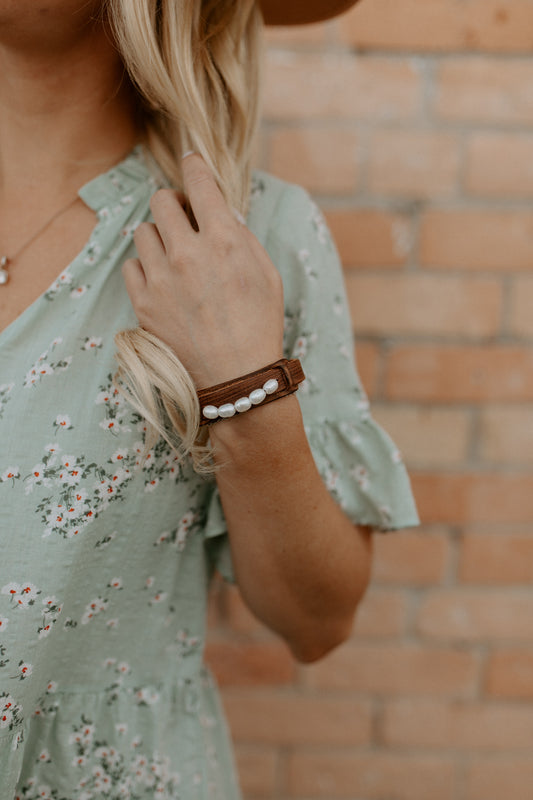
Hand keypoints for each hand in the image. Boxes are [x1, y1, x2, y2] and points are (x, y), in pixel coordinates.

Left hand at [122, 154, 284, 388]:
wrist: (236, 378)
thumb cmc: (260, 326)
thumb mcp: (267, 275)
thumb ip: (242, 237)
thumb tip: (221, 214)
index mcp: (224, 240)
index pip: (199, 182)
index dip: (194, 166)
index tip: (191, 162)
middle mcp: (188, 252)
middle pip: (161, 200)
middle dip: (174, 204)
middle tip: (185, 220)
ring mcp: (162, 278)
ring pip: (143, 231)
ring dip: (159, 237)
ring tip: (174, 257)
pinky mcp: (143, 302)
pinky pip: (131, 265)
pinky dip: (145, 267)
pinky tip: (162, 281)